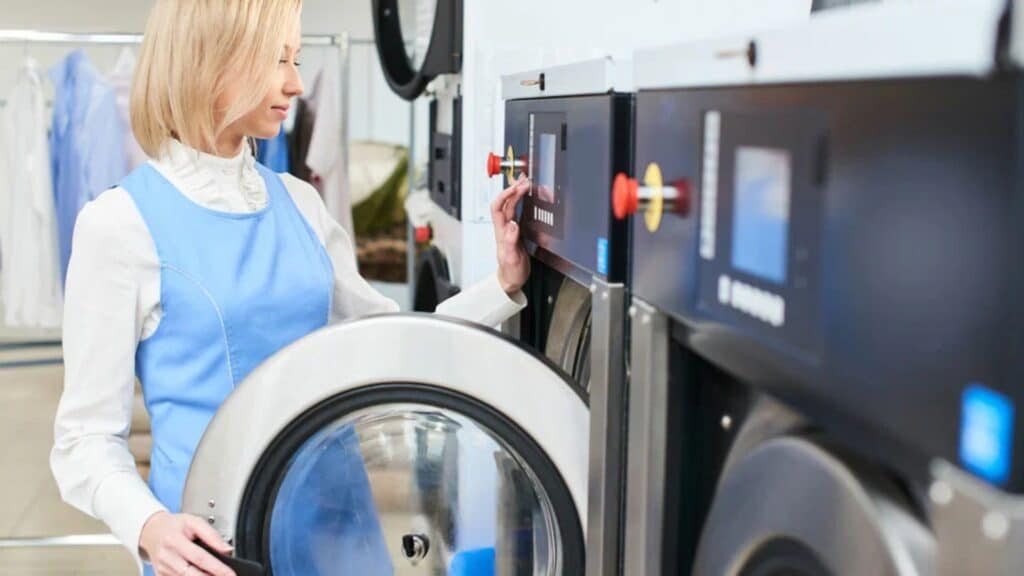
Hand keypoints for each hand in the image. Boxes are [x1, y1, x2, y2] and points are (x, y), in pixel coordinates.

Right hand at [140, 511, 234, 575]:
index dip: (217, 568)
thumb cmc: (174, 526)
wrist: (151, 531)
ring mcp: (162, 569)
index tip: (230, 574)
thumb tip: (227, 549)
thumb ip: (212, 535)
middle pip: (191, 574)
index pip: (200, 558)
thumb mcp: (193, 521)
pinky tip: (203, 575)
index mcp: (174, 540)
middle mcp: (166, 557)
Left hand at [492, 174, 530, 293]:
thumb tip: (513, 225)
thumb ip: (511, 242)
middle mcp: (504, 228)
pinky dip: (522, 201)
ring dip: (517, 193)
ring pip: (511, 205)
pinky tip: (528, 197)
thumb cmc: (510, 271)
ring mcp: (510, 228)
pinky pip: (517, 212)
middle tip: (525, 181)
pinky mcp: (517, 231)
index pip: (498, 208)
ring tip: (526, 183)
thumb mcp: (511, 259)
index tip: (516, 188)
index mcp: (501, 233)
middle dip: (514, 189)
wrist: (511, 279)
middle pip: (505, 203)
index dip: (505, 195)